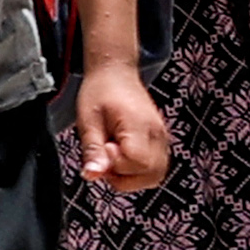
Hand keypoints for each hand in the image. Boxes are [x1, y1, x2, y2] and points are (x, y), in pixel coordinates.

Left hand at [71, 55, 170, 192]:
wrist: (115, 73)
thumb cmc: (100, 91)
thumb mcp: (88, 120)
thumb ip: (93, 150)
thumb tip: (92, 175)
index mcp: (139, 125)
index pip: (138, 163)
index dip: (117, 163)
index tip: (104, 147)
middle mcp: (157, 133)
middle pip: (151, 174)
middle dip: (124, 176)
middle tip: (106, 157)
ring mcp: (162, 138)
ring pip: (156, 175)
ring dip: (132, 177)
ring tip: (114, 157)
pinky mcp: (161, 141)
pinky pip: (156, 168)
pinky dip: (139, 171)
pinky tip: (122, 157)